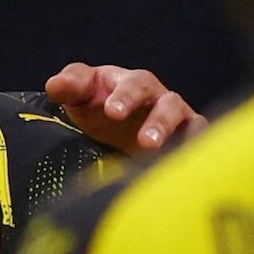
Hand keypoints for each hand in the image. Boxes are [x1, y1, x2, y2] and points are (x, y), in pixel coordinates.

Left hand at [46, 63, 203, 154]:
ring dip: (178, 140)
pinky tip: (184, 169)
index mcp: (133, 84)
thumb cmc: (96, 104)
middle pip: (167, 104)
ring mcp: (176, 121)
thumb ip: (69, 86)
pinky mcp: (185, 142)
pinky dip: (195, 152)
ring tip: (163, 158)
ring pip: (188, 124)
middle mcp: (160, 99)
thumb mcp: (80, 93)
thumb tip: (55, 85)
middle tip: (146, 141)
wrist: (111, 128)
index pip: (134, 84)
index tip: (112, 112)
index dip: (126, 96)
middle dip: (159, 122)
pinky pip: (198, 144)